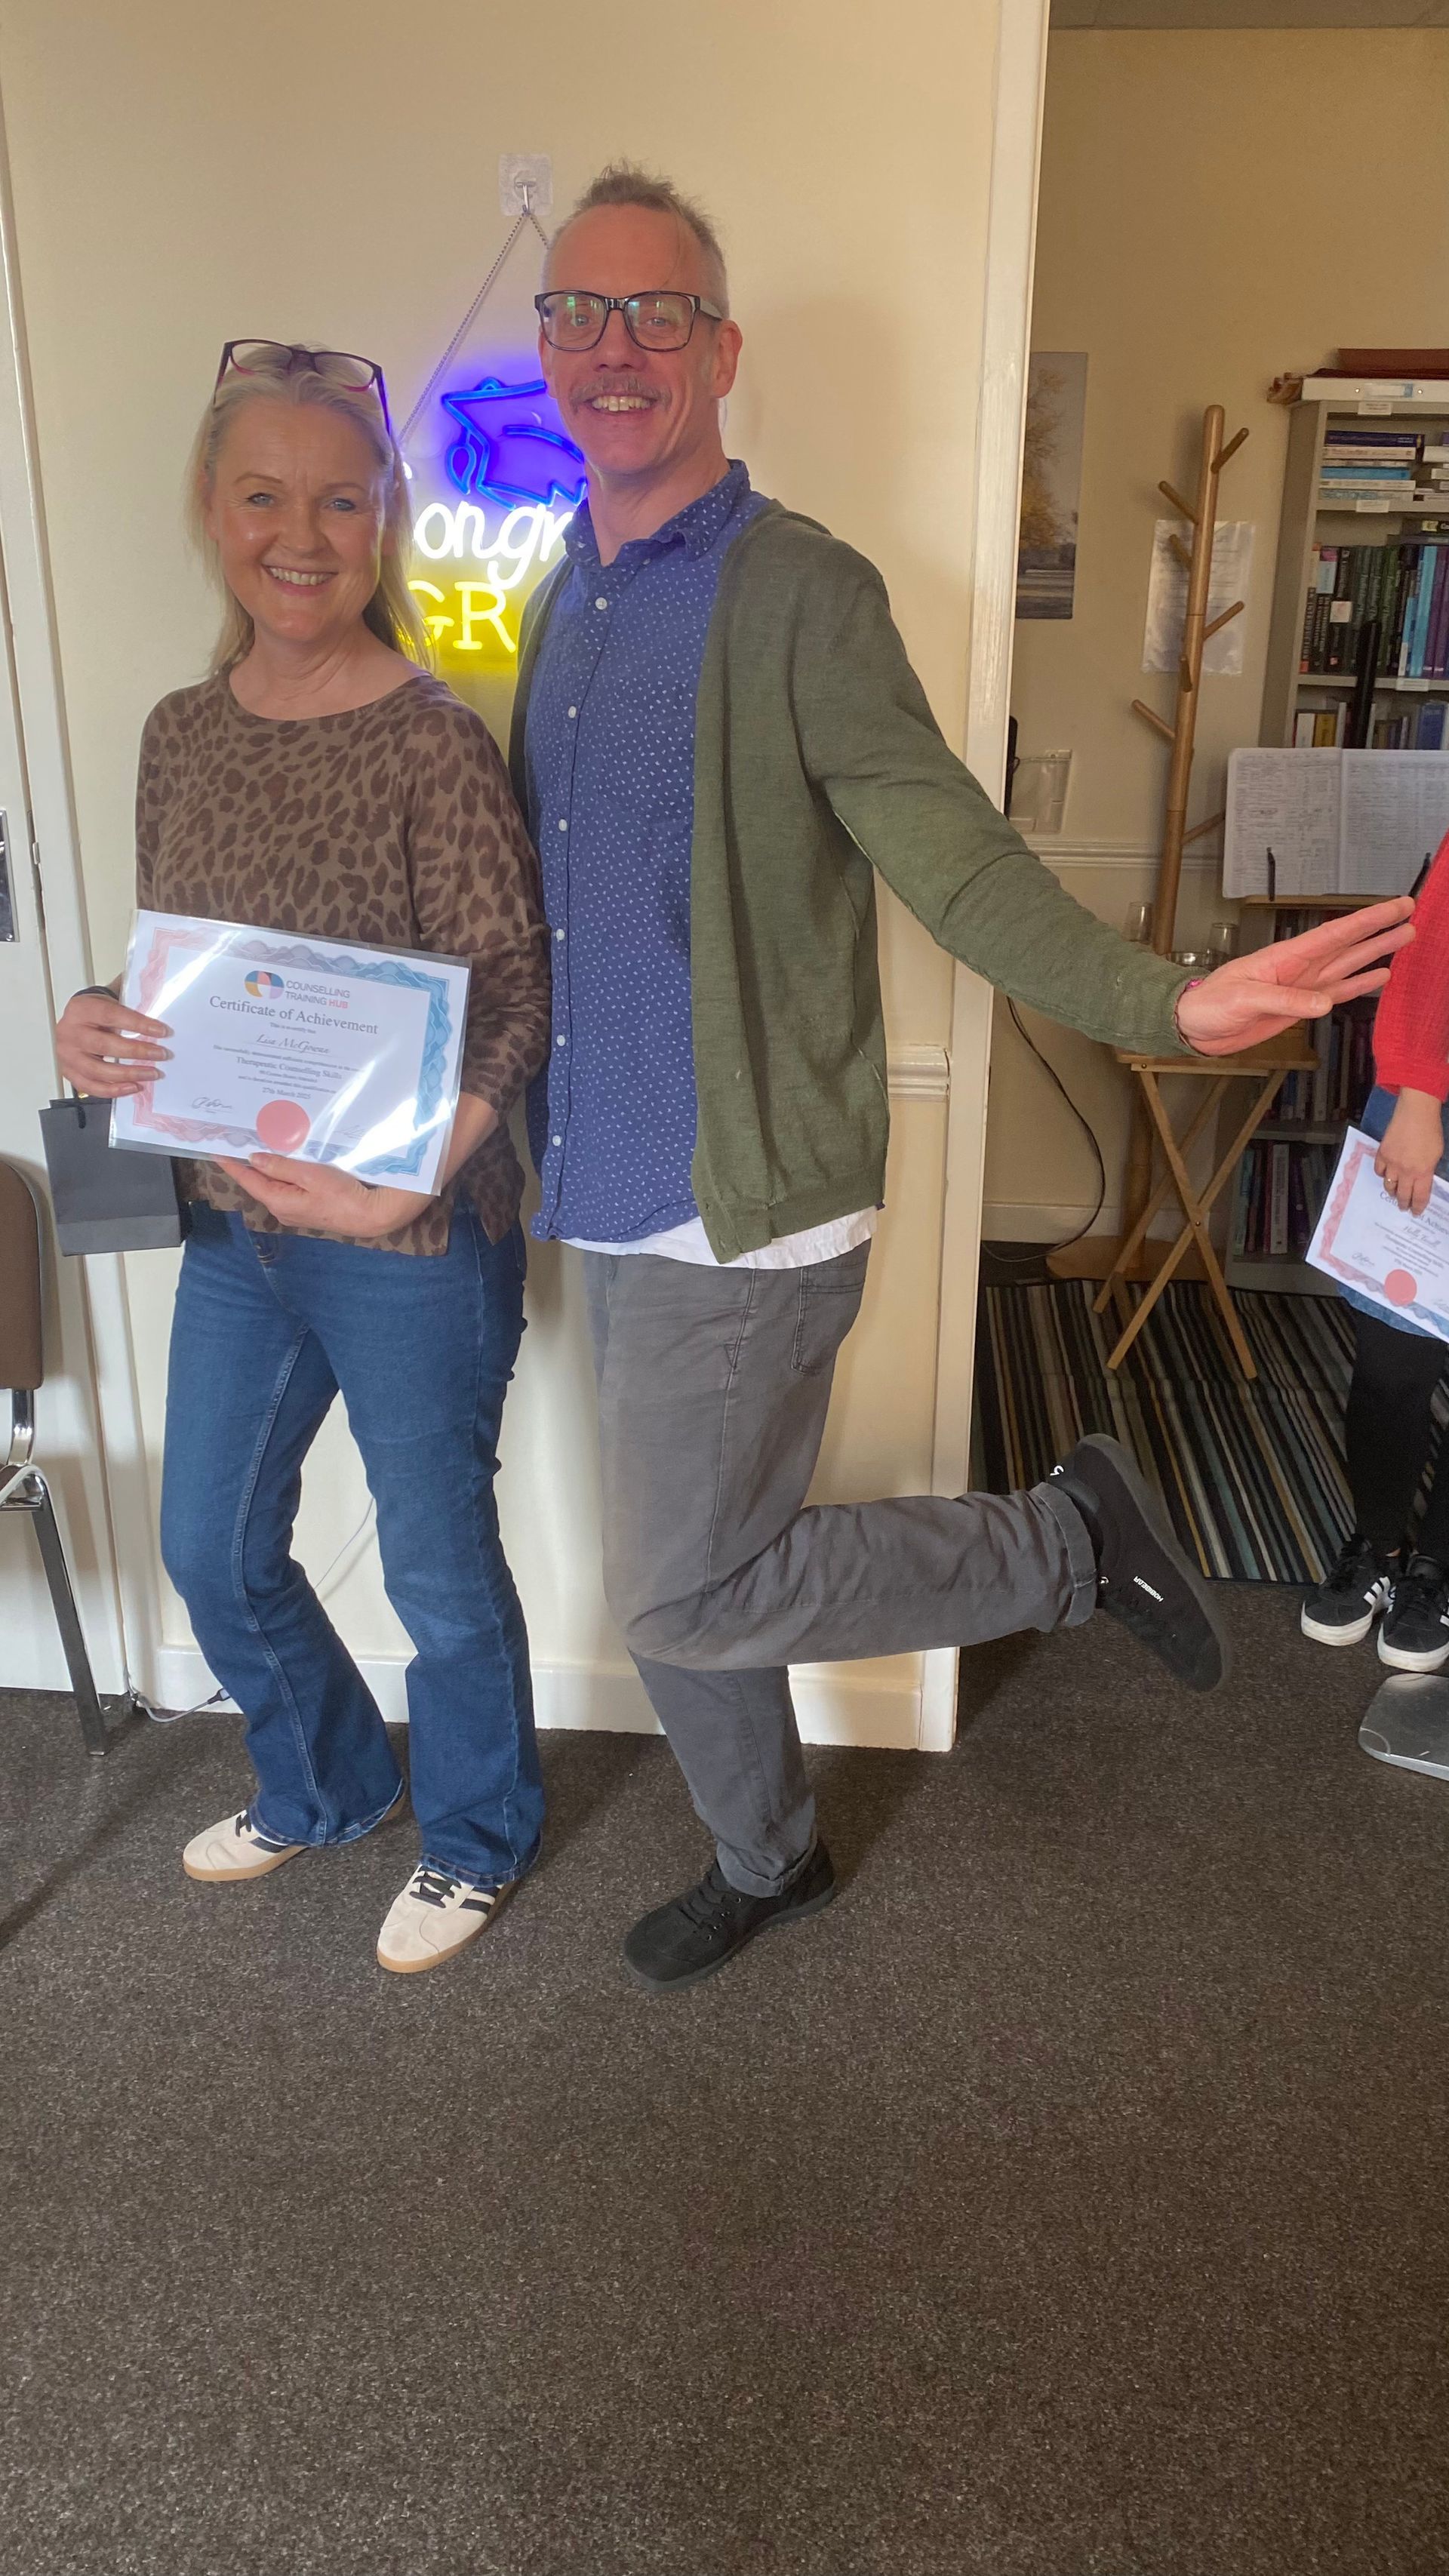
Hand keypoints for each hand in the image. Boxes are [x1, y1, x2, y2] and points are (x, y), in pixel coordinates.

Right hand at [55, 988, 170, 1096]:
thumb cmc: (97, 1013)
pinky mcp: (68, 1072)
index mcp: (81, 1009)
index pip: (111, 1015)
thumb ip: (129, 1014)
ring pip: (97, 1070)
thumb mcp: (110, 1003)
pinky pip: (90, 1086)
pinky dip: (113, 1090)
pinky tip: (133, 1087)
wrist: (77, 1020)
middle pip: (103, 1045)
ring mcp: (66, 1054)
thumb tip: (157, 1029)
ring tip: (151, 1074)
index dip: (137, 1024)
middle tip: (161, 1054)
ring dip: (128, 1074)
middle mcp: (69, 1032)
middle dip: (136, 1052)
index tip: (161, 1031)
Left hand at [215, 1155, 432, 1239]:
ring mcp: (294, 1209)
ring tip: (257, 1144)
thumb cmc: (342, 1195)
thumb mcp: (310, 1175)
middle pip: (259, 1182)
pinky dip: (282, 1172)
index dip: (232, 1164)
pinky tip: (284, 1159)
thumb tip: (255, 1158)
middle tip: (236, 1139)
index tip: (216, 1149)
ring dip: (266, 1166)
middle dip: (247, 1162)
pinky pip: (287, 1186)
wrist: (371, 1215)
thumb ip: (281, 1167)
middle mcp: (282, 1208)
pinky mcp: (307, 1206)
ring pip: (273, 1184)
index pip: (248, 1179)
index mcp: (278, 1200)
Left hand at [1174, 897, 1414, 1055]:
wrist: (1195, 1026)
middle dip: (1380, 929)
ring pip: (1348, 965)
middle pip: (1349, 944)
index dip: (1368, 919)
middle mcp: (1301, 967)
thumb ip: (1285, 1000)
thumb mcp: (1244, 998)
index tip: (1395, 906)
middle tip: (1411, 914)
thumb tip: (1323, 1002)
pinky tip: (1379, 977)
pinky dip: (1358, 986)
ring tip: (1405, 938)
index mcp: (1287, 957)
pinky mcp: (1300, 1007)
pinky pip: (1337, 993)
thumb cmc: (1210, 1004)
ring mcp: (1303, 986)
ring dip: (1376, 953)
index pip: (1336, 933)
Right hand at [1375, 1089, 1442, 1215]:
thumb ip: (1428, 1170)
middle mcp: (1406, 1171)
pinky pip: (1379, 1171)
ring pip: (1389, 1185)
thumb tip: (1422, 1180)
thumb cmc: (1431, 1132)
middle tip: (1403, 1207)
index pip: (1419, 1197)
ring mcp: (1392, 1163)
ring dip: (1392, 1191)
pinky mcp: (1381, 1154)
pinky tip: (1387, 1174)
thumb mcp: (1436, 1155)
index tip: (1416, 1212)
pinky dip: (1383, 1175)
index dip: (1418, 1207)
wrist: (1415, 1114)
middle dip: (1403, 1204)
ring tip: (1394, 1191)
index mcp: (1423, 1172)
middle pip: (1402, 1195)